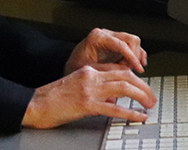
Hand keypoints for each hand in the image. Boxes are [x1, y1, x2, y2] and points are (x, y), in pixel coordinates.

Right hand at [21, 66, 156, 128]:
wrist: (35, 104)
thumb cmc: (51, 98)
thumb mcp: (75, 85)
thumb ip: (93, 87)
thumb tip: (112, 98)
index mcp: (88, 71)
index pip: (118, 70)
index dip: (135, 79)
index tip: (142, 88)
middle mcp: (91, 77)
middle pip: (126, 76)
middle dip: (143, 86)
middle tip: (151, 97)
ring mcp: (89, 90)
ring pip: (124, 88)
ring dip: (141, 96)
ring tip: (149, 105)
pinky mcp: (87, 105)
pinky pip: (115, 108)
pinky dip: (130, 113)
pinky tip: (138, 117)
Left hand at [65, 28, 147, 74]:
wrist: (72, 67)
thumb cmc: (76, 68)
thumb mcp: (90, 72)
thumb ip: (107, 73)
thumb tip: (124, 78)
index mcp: (97, 38)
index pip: (121, 44)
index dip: (132, 57)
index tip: (138, 68)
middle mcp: (105, 35)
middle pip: (130, 39)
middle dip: (135, 56)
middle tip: (135, 70)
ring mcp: (112, 38)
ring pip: (133, 42)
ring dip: (136, 56)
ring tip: (132, 70)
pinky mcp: (116, 44)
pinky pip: (132, 46)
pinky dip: (137, 56)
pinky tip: (135, 66)